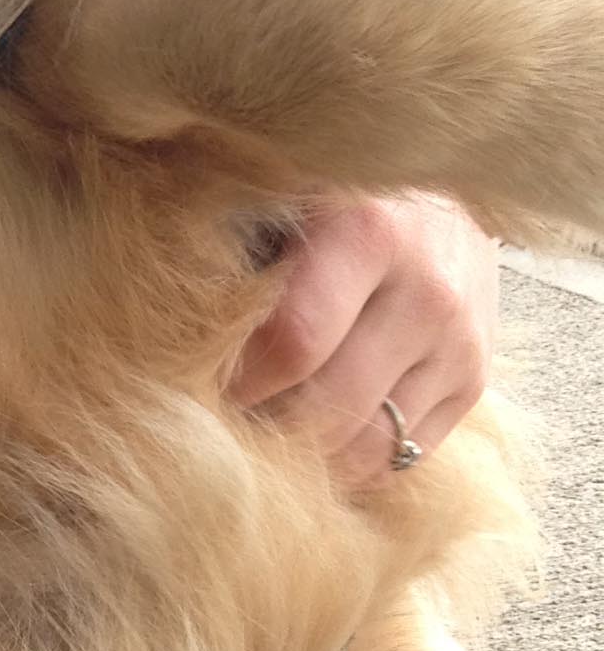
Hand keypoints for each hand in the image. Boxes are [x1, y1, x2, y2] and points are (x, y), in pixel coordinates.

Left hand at [229, 192, 498, 487]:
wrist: (441, 188)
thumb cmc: (334, 189)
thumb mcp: (281, 190)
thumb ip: (235, 250)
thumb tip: (177, 330)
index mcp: (370, 235)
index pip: (294, 344)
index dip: (238, 378)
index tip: (205, 381)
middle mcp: (427, 295)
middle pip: (330, 407)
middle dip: (265, 426)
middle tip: (225, 419)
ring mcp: (459, 344)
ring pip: (368, 447)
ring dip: (306, 456)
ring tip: (265, 430)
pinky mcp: (473, 382)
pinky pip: (401, 456)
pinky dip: (348, 462)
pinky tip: (313, 436)